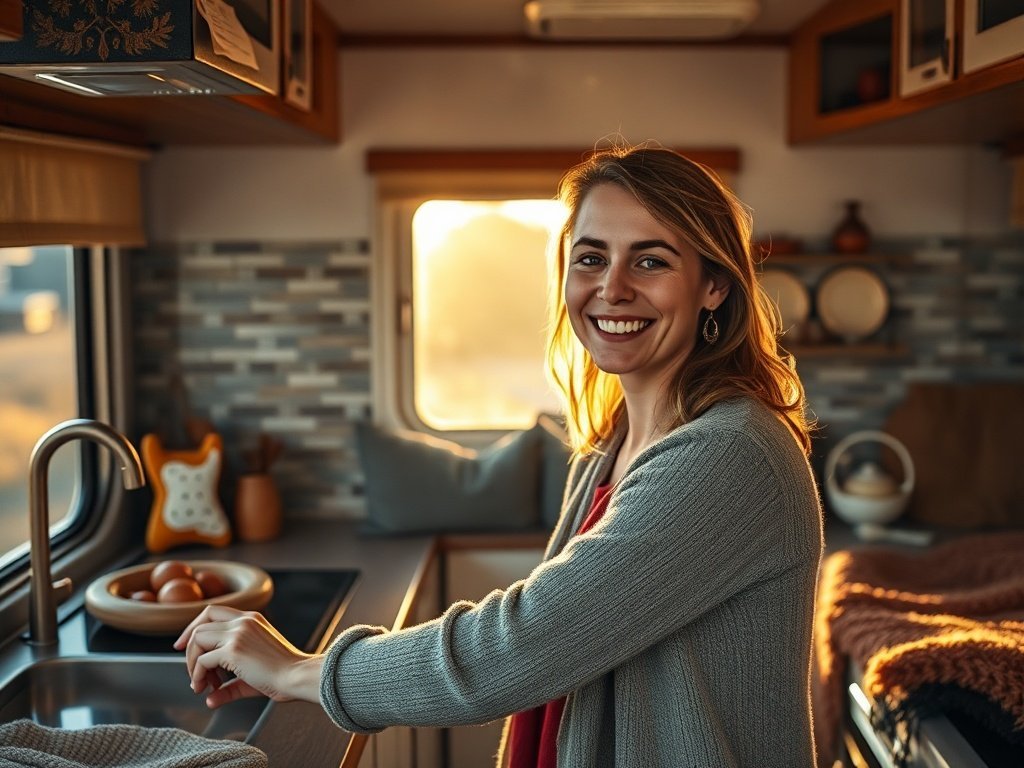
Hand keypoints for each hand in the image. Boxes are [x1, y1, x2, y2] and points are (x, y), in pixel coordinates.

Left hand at [174, 605, 322, 708]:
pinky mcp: (233, 649)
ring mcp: (238, 633)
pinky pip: (203, 660)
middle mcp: (243, 621)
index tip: (184, 645)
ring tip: (201, 684)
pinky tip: (207, 688)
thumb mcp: (252, 677)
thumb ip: (230, 686)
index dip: (194, 627)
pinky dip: (198, 675)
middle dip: (187, 644)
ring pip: (198, 638)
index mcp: (251, 619)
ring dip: (192, 663)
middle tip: (188, 667)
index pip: (213, 612)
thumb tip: (211, 700)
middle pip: (201, 622)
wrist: (297, 677)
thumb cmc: (283, 677)